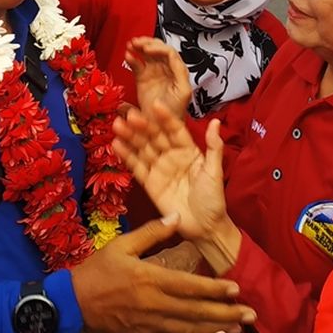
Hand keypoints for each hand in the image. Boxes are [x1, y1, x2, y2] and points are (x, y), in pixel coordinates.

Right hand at [70, 215, 254, 332]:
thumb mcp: (121, 245)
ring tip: (238, 329)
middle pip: (197, 312)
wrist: (73, 304)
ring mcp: (150, 324)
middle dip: (226, 314)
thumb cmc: (96, 272)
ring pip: (190, 329)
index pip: (191, 287)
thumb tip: (177, 217)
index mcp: (150, 279)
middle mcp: (154, 304)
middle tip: (250, 315)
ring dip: (216, 329)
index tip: (237, 289)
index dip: (216, 290)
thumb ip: (151, 232)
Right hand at [113, 103, 241, 273]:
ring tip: (118, 125)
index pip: (174, 129)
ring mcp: (159, 168)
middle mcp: (171, 155)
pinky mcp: (149, 182)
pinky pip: (136, 167)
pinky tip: (116, 145)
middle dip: (142, 126)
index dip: (165, 118)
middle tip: (129, 115)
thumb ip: (214, 147)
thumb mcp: (214, 172)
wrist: (204, 228)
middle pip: (154, 137)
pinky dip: (126, 156)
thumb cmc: (213, 199)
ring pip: (142, 148)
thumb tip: (216, 122)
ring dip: (130, 137)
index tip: (155, 104)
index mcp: (188, 149)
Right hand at [124, 37, 191, 117]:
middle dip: (148, 43)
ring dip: (139, 46)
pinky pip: (138, 64)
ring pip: (148, 54)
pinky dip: (132, 58)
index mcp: (178, 73)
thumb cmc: (174, 115)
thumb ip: (180, 75)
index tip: (148, 49)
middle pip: (159, 49)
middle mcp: (167, 71)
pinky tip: (128, 56)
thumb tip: (173, 60)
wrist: (159, 128)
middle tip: (138, 43)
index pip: (170, 53)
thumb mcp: (183, 93)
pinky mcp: (143, 78)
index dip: (159, 48)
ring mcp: (155, 73)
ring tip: (131, 44)